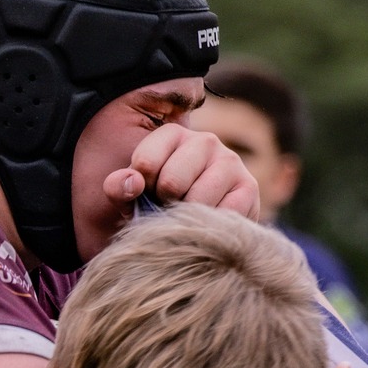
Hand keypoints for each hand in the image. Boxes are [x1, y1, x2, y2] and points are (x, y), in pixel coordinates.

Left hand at [106, 124, 258, 217]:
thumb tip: (132, 183)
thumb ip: (118, 188)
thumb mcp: (128, 199)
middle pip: (172, 182)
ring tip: (186, 218)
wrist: (192, 232)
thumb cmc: (155, 209)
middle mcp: (205, 140)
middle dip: (164, 206)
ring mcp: (230, 161)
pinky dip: (209, 229)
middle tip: (168, 210)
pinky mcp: (249, 187)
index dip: (140, 190)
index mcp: (171, 135)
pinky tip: (206, 226)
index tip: (146, 196)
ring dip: (186, 220)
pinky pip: (223, 215)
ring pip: (198, 199)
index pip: (145, 163)